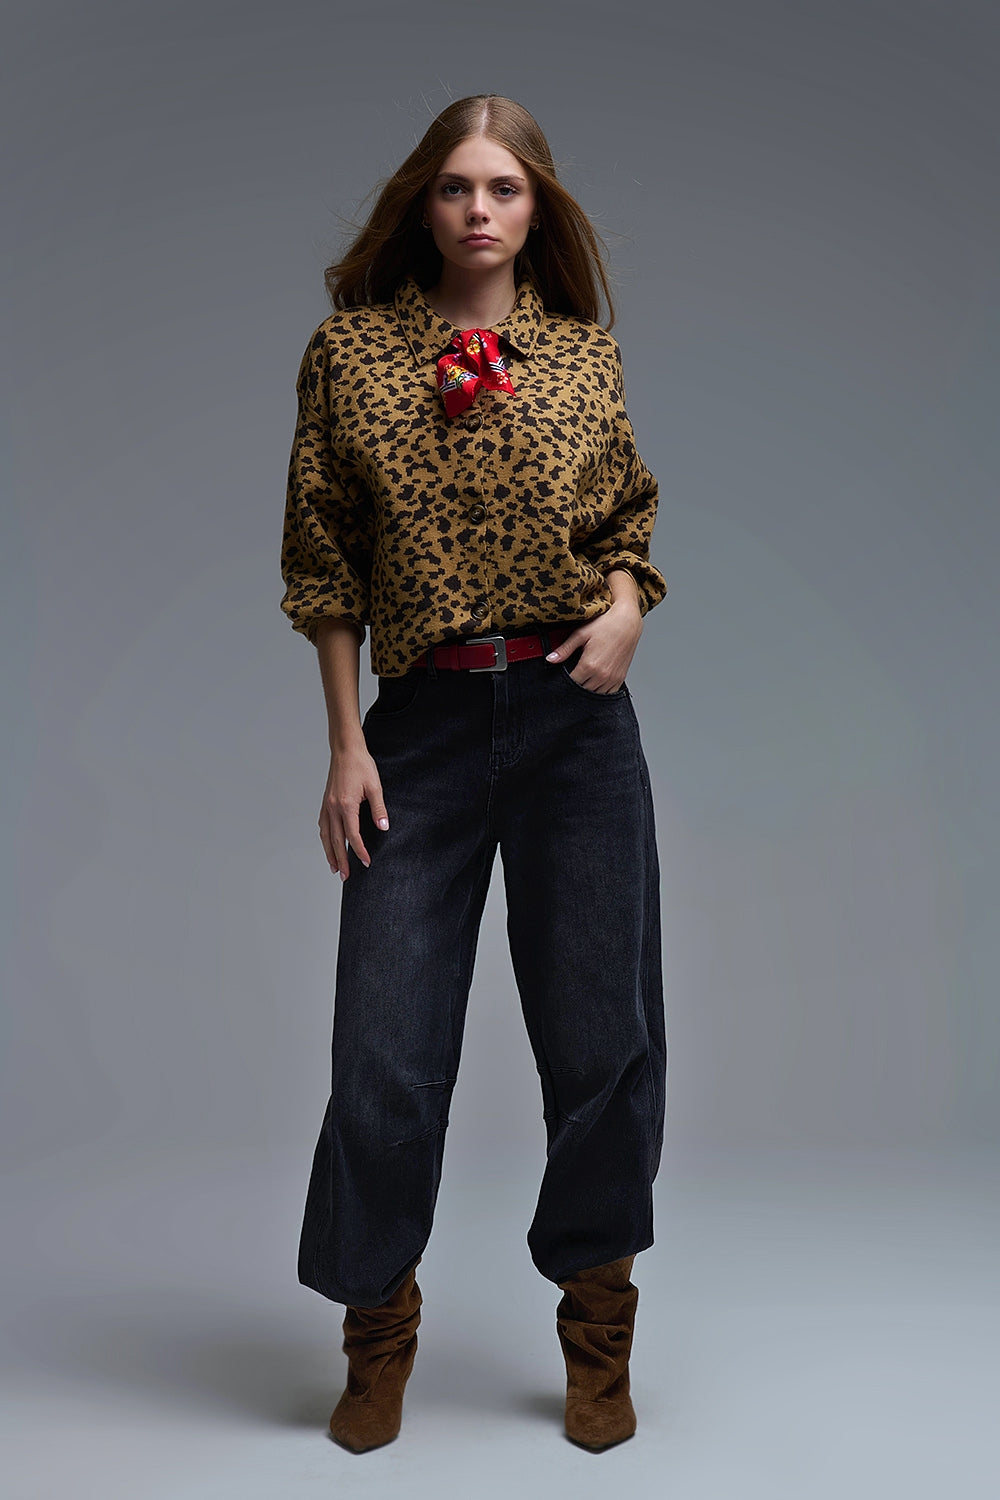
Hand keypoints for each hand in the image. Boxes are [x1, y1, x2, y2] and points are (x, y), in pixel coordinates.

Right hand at [319, 740, 389, 878]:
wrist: (345, 750)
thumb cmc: (360, 765)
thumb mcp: (375, 787)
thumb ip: (378, 809)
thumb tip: (383, 827)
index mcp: (346, 805)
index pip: (353, 835)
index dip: (359, 850)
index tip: (366, 862)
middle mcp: (333, 807)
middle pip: (336, 840)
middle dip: (341, 860)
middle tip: (345, 876)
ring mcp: (326, 805)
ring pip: (326, 835)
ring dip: (330, 853)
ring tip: (334, 867)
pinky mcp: (325, 802)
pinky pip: (323, 825)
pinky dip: (325, 838)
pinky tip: (328, 844)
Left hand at [546, 577, 643, 691]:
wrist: (627, 622)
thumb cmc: (605, 625)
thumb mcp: (580, 634)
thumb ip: (564, 649)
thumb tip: (550, 659)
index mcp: (589, 665)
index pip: (571, 683)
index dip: (564, 681)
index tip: (562, 675)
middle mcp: (601, 675)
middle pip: (582, 690)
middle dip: (575, 685)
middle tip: (573, 675)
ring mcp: (612, 678)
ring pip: (594, 694)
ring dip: (587, 688)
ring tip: (584, 677)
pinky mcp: (620, 678)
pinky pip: (607, 693)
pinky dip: (600, 691)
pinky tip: (595, 682)